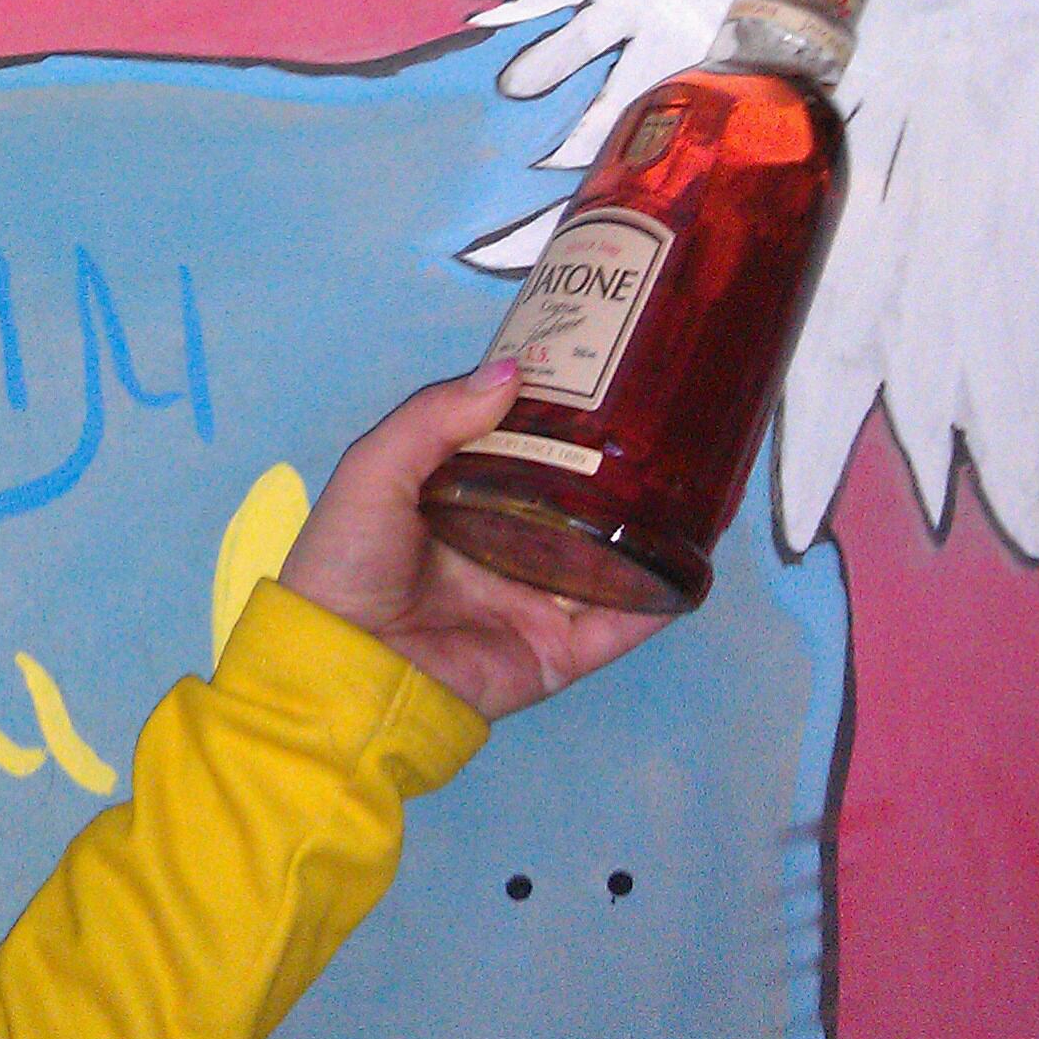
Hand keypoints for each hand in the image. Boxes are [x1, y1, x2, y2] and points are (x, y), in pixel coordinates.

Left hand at [278, 359, 673, 721]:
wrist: (344, 667)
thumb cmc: (348, 560)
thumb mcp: (376, 469)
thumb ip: (436, 418)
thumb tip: (514, 370)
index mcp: (461, 502)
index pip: (525, 453)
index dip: (561, 421)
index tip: (608, 378)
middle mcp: (505, 548)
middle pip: (575, 503)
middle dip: (616, 472)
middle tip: (667, 426)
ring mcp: (535, 601)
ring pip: (608, 560)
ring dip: (647, 531)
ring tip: (694, 486)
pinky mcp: (556, 652)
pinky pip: (619, 625)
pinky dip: (658, 598)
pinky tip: (692, 563)